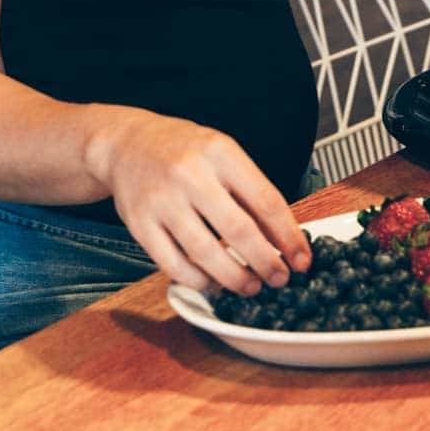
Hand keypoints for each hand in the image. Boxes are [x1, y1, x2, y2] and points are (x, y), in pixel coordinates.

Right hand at [87, 108, 311, 295]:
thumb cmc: (184, 151)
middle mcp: (190, 174)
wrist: (127, 144)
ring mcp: (162, 200)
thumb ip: (250, 190)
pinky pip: (173, 265)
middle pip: (237, 230)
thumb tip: (284, 239)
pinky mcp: (139, 224)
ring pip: (205, 253)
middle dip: (265, 262)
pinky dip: (198, 281)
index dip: (288, 237)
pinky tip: (214, 283)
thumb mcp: (222, 154)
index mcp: (220, 152)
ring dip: (234, 278)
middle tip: (279, 279)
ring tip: (250, 286)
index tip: (302, 260)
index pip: (265, 200)